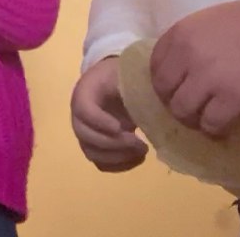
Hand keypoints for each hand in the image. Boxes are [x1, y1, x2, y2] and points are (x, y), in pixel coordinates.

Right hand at [71, 57, 149, 172]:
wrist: (113, 81)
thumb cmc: (121, 77)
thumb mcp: (127, 75)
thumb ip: (135, 88)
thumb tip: (160, 104)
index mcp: (84, 93)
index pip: (84, 110)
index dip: (100, 122)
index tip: (123, 127)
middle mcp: (79, 116)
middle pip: (85, 135)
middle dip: (114, 143)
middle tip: (140, 143)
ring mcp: (86, 133)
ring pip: (92, 153)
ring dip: (117, 156)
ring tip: (142, 150)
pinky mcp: (95, 146)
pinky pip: (101, 163)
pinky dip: (119, 165)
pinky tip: (137, 157)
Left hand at [151, 0, 239, 137]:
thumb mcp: (210, 23)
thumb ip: (191, 44)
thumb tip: (182, 71)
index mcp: (181, 33)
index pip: (155, 66)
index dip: (164, 83)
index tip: (176, 91)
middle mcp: (188, 55)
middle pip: (164, 91)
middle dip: (174, 103)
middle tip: (190, 110)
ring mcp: (209, 78)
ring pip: (182, 110)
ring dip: (193, 120)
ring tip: (206, 121)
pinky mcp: (233, 98)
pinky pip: (211, 123)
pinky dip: (214, 129)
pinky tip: (224, 127)